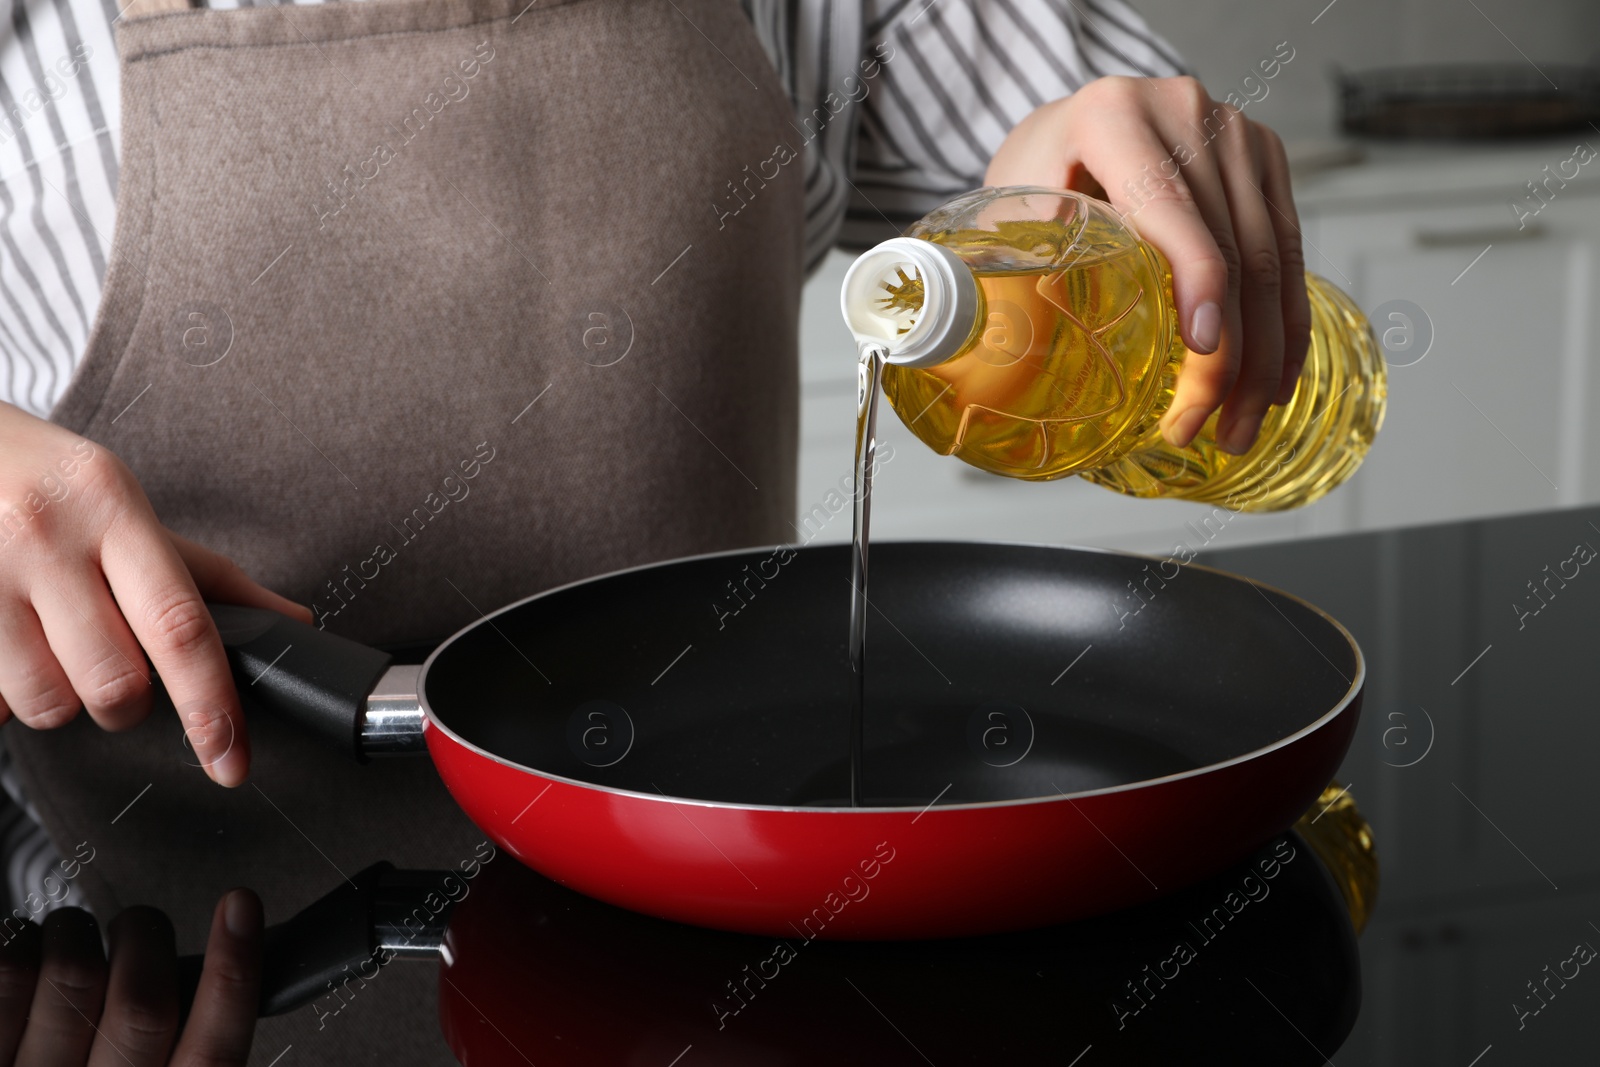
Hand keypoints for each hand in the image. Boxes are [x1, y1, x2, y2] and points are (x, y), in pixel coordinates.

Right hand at [0, 401, 311, 784]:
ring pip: (47, 703)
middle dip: (127, 702)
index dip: (212, 704)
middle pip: (115, 683)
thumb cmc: (47, 484)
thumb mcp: (125, 506)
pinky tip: (10, 647)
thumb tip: (292, 624)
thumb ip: (206, 574)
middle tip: (116, 666)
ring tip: (53, 648)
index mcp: (112, 508)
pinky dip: (5, 694)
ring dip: (62, 698)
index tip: (231, 759)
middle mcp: (45, 537)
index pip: (180, 625)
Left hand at [0, 890, 262, 1064]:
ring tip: (68, 936)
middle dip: (145, 935)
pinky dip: (19, 943)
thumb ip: (188, 1045)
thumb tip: (216, 975)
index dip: (233, 972)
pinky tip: (25, 953)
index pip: (214, 1049)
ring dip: (72, 932)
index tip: (240, 909)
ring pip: (70, 975)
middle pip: (143, 1005)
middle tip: (136, 926)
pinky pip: (5, 975)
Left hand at [985, 76, 1310, 455]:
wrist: (1072, 121)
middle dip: (1231, 352)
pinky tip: (1275, 378)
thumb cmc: (1037, 172)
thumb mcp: (1012, 207)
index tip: (1202, 351)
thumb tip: (1007, 352)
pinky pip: (1288, 248)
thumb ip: (1022, 261)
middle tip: (1212, 431)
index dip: (1197, 282)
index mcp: (1113, 117)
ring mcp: (1234, 132)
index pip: (1171, 209)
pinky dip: (1285, 321)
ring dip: (1265, 354)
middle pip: (1232, 245)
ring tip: (1240, 427)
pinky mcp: (1264, 156)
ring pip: (1270, 256)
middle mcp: (1185, 111)